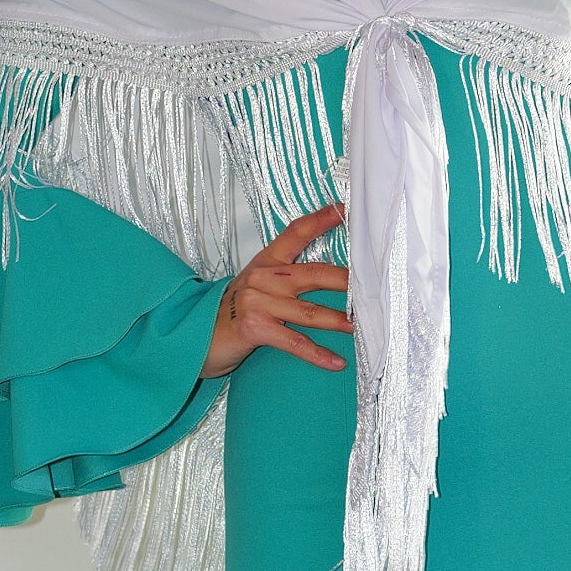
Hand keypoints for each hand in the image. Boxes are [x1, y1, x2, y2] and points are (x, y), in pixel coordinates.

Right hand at [203, 205, 352, 375]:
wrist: (194, 338)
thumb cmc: (232, 313)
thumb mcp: (257, 286)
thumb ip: (285, 277)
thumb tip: (330, 278)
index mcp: (266, 262)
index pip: (296, 232)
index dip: (322, 219)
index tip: (346, 209)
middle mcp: (263, 277)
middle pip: (314, 273)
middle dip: (348, 281)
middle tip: (375, 287)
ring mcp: (257, 302)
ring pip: (309, 312)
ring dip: (339, 321)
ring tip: (363, 327)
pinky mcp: (253, 327)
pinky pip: (294, 342)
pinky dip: (317, 354)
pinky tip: (336, 362)